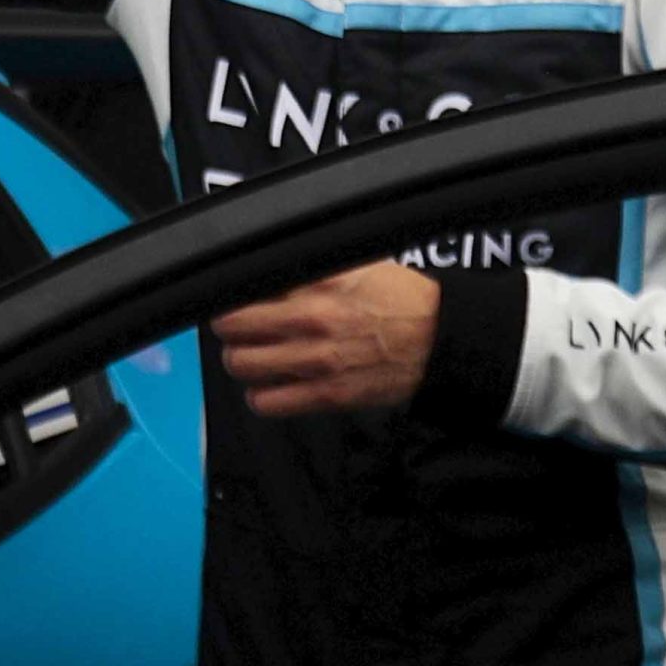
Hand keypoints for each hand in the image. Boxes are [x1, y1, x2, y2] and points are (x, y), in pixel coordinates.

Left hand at [211, 262, 439, 415]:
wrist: (438, 337)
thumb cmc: (398, 298)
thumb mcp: (353, 264)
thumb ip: (309, 264)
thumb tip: (272, 262)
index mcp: (317, 282)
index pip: (247, 285)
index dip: (232, 290)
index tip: (230, 294)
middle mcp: (311, 319)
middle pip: (232, 324)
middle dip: (227, 325)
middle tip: (233, 326)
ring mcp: (317, 360)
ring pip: (242, 364)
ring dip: (239, 360)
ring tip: (248, 355)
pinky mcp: (328, 394)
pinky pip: (268, 403)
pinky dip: (259, 396)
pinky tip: (268, 386)